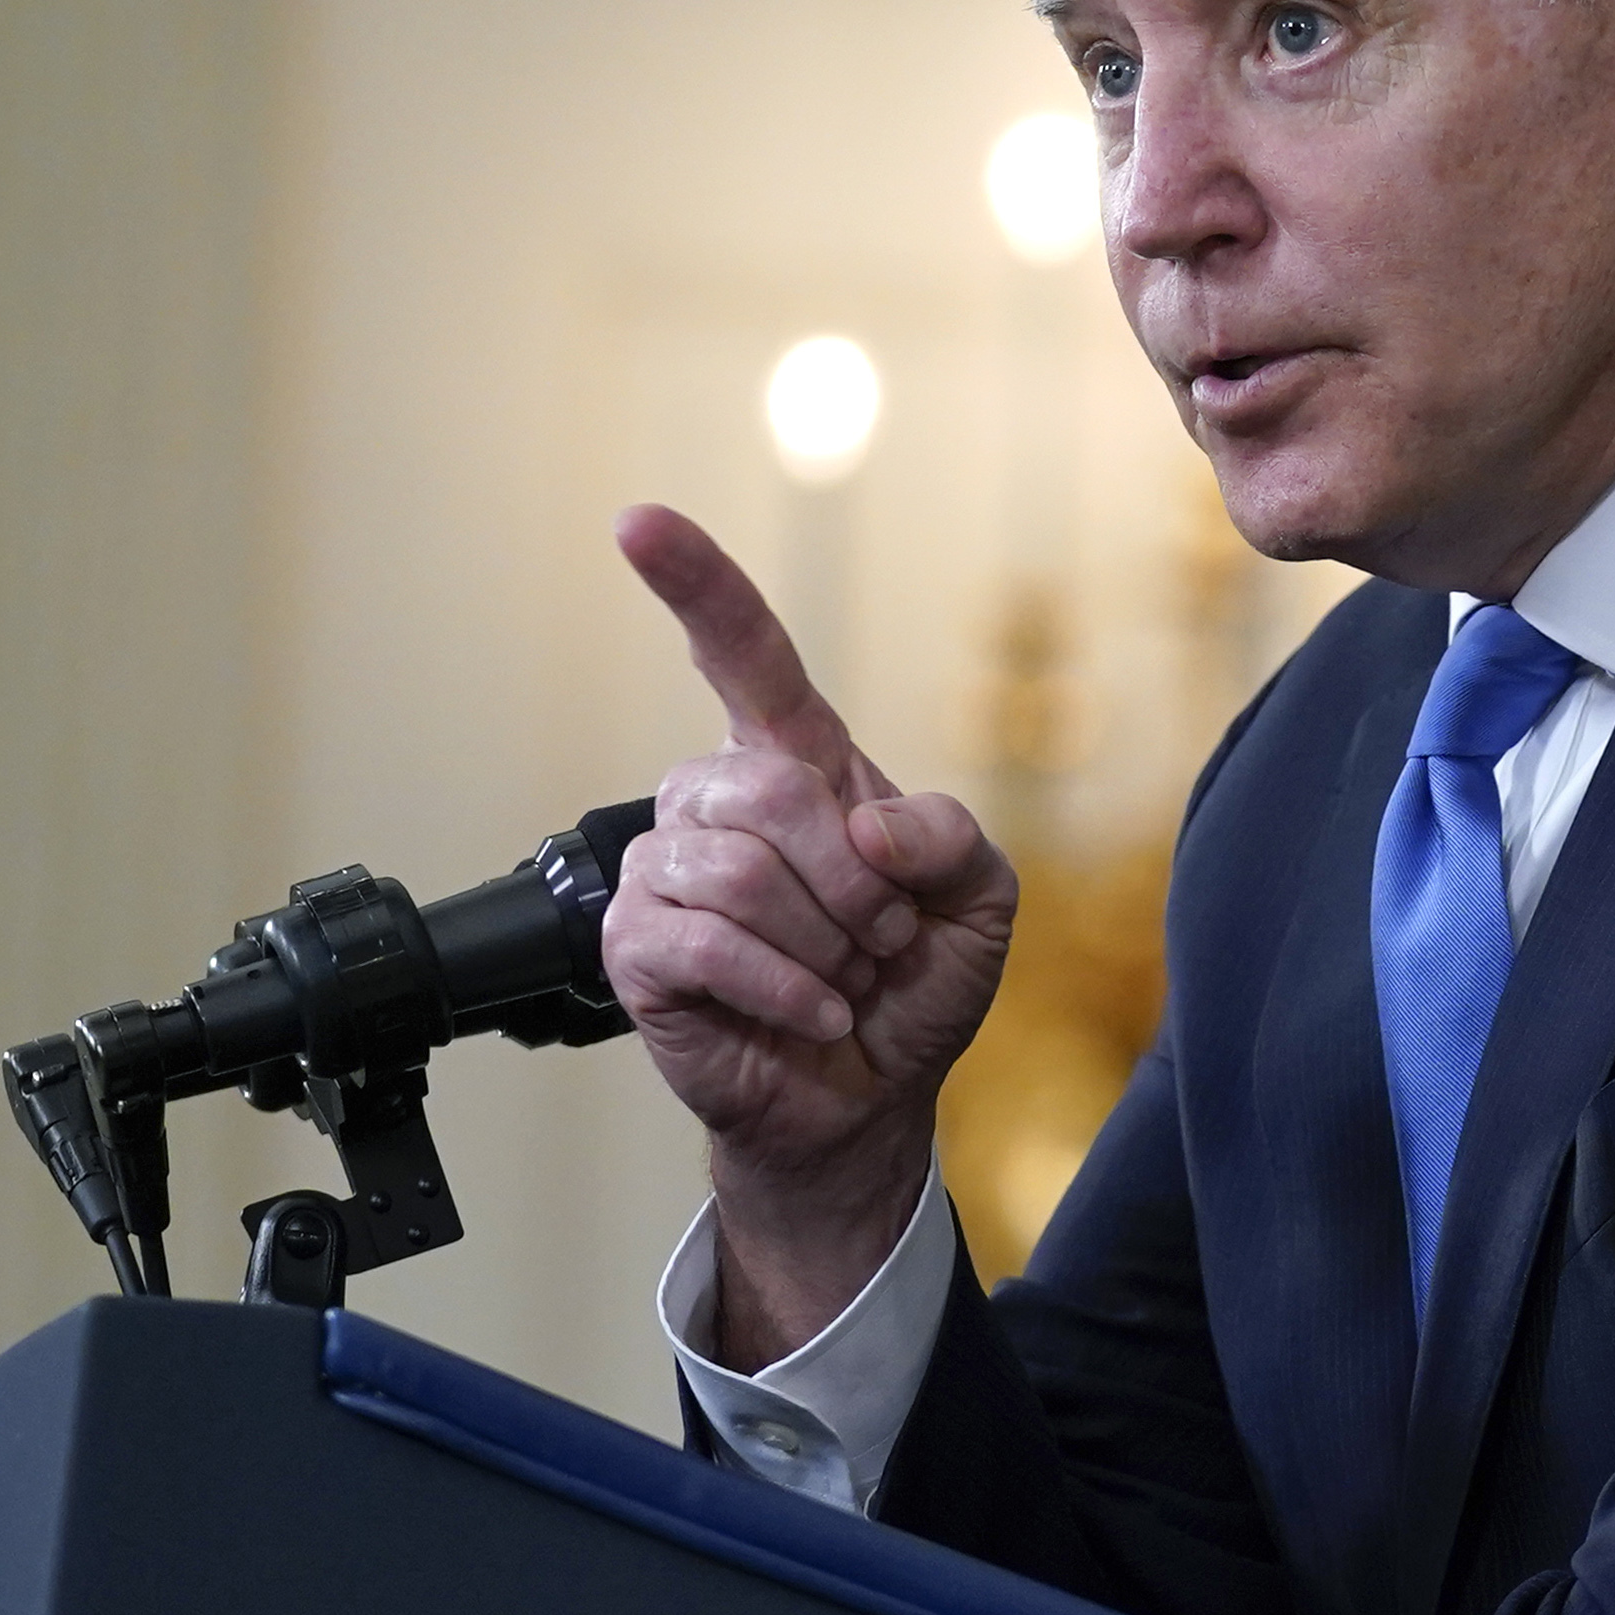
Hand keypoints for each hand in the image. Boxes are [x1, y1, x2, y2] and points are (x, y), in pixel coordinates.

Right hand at [603, 506, 1016, 1358]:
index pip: (742, 655)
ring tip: (844, 977)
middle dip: (852, 879)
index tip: (639, 521)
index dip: (695, 585)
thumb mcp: (978, 898)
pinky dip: (786, 985)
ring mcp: (664, 874)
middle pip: (767, 786)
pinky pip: (706, 941)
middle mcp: (715, 803)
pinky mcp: (636, 951)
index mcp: (795, 764)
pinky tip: (815, 1010)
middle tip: (882, 938)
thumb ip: (949, 836)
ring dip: (822, 941)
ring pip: (735, 869)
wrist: (871, 1094)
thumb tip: (864, 823)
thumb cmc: (913, 984)